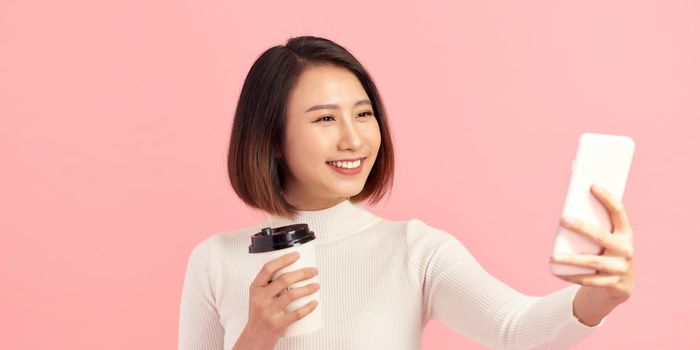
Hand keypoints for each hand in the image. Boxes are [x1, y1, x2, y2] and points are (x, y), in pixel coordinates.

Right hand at [235, 252, 319, 348]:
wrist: (254, 338)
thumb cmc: (259, 315)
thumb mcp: (258, 296)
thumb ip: (271, 284)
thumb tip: (293, 270)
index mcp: (256, 288)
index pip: (268, 269)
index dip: (283, 260)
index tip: (296, 255)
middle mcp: (260, 299)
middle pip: (284, 280)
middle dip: (302, 273)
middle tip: (313, 271)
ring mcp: (268, 312)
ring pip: (292, 295)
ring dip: (307, 288)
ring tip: (316, 285)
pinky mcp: (277, 324)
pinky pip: (296, 314)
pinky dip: (308, 307)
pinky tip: (314, 302)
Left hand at [549, 183, 634, 303]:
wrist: (623, 284)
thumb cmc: (609, 252)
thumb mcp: (609, 238)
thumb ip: (596, 225)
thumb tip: (569, 207)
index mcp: (626, 233)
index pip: (619, 212)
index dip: (607, 198)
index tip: (592, 185)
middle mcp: (626, 249)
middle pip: (601, 236)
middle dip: (581, 227)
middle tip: (563, 219)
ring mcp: (620, 268)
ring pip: (592, 262)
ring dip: (571, 260)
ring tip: (553, 256)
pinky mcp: (613, 284)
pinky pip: (589, 280)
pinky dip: (572, 276)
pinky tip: (557, 272)